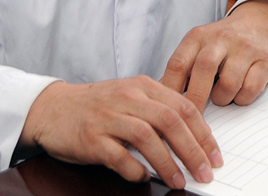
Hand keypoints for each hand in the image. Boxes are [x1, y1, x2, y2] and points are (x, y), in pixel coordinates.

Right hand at [19, 76, 223, 189]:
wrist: (52, 108)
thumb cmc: (96, 106)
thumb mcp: (129, 97)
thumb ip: (157, 110)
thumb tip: (192, 139)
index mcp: (141, 86)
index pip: (182, 106)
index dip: (203, 133)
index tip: (215, 156)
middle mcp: (127, 97)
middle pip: (170, 121)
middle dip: (193, 150)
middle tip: (205, 173)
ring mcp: (108, 116)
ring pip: (147, 137)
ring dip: (168, 162)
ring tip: (179, 181)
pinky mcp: (91, 137)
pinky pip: (119, 156)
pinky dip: (135, 169)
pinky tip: (142, 177)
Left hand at [161, 0, 267, 112]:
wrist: (258, 24)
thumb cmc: (222, 43)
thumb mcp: (199, 46)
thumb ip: (183, 67)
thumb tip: (162, 97)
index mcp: (198, 36)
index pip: (178, 62)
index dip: (170, 88)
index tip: (167, 110)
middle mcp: (219, 39)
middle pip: (203, 70)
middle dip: (196, 100)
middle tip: (193, 120)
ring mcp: (243, 48)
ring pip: (228, 83)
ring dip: (222, 99)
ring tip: (221, 98)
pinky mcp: (264, 60)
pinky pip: (251, 89)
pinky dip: (242, 99)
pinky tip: (239, 94)